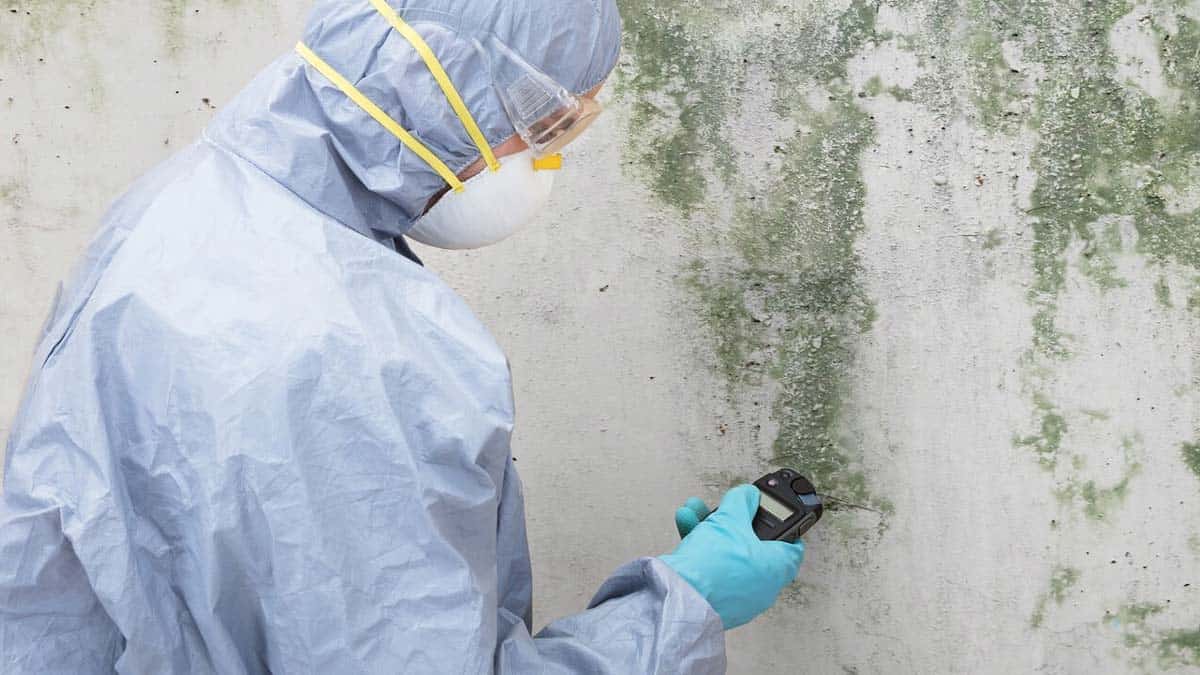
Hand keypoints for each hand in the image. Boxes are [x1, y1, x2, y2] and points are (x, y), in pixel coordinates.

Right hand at [660, 485, 805, 629]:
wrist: (681, 598)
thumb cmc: (715, 563)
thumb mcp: (730, 518)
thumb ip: (742, 501)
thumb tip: (748, 495)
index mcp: (777, 567)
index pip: (792, 544)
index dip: (784, 524)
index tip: (772, 513)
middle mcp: (763, 586)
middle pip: (752, 544)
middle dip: (731, 520)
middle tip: (723, 508)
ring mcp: (739, 597)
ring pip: (728, 554)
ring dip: (710, 529)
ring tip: (694, 511)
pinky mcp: (717, 602)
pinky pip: (713, 569)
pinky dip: (701, 550)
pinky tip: (686, 527)